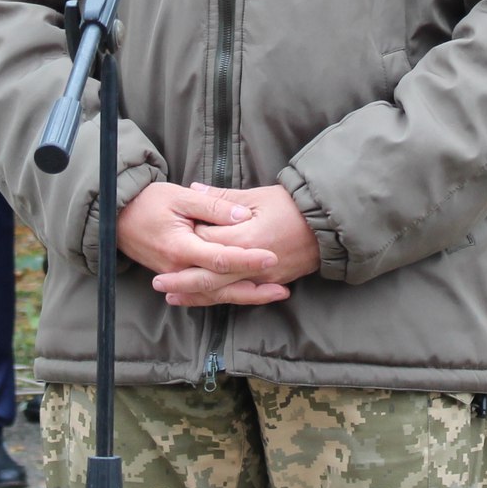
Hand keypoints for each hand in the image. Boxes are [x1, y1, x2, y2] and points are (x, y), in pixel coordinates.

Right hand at [117, 181, 280, 304]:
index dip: (247, 259)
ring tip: (274, 294)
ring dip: (246, 296)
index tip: (272, 257)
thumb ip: (212, 206)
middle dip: (254, 289)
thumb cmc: (148, 201)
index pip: (220, 259)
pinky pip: (204, 292)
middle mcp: (179, 268)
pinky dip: (226, 296)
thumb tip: (241, 215)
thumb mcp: (180, 196)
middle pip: (221, 286)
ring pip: (215, 294)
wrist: (116, 216)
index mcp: (181, 246)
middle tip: (283, 289)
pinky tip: (247, 295)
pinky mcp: (177, 276)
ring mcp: (177, 276)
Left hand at [174, 183, 320, 304]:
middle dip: (181, 280)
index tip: (174, 235)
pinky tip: (206, 299)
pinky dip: (221, 297)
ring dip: (196, 295)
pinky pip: (241, 294)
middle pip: (208, 276)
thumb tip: (195, 188)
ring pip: (222, 291)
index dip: (188, 239)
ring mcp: (262, 277)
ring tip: (173, 297)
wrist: (329, 224)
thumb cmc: (293, 205)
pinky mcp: (271, 283)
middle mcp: (249, 263)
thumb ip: (223, 197)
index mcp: (244, 237)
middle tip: (157, 283)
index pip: (206, 243)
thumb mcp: (257, 195)